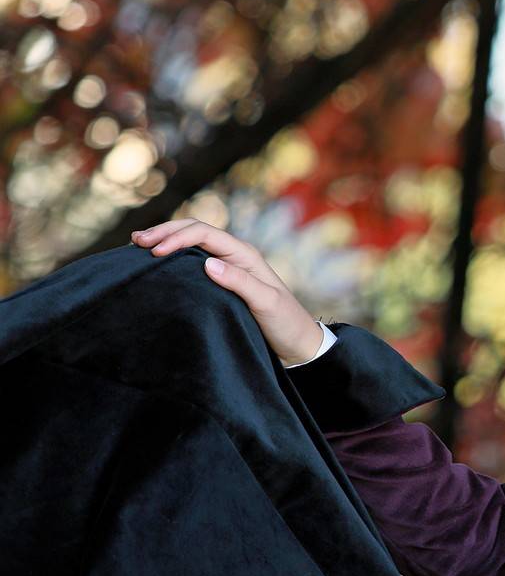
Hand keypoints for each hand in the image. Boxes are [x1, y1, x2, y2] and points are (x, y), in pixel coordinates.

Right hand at [130, 219, 327, 365]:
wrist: (297, 343)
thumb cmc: (285, 323)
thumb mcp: (266, 303)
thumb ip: (240, 282)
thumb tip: (208, 264)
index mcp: (244, 255)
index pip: (205, 233)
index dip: (177, 237)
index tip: (154, 252)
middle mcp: (235, 256)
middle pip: (194, 232)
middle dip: (165, 233)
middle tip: (136, 241)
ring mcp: (228, 268)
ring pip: (192, 245)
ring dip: (166, 241)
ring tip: (138, 246)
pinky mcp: (222, 282)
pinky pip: (193, 262)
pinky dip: (173, 258)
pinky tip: (157, 263)